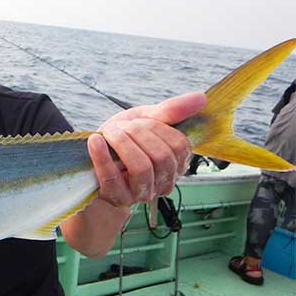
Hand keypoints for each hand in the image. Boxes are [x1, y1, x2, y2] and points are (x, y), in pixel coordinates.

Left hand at [88, 92, 205, 207]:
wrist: (94, 161)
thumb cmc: (124, 140)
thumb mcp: (145, 120)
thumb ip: (170, 111)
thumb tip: (201, 98)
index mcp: (176, 163)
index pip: (179, 145)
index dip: (157, 128)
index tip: (138, 120)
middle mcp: (164, 182)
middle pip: (161, 156)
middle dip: (138, 133)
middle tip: (120, 126)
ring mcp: (142, 193)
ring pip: (141, 168)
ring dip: (122, 143)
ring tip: (109, 132)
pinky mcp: (117, 197)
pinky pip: (112, 178)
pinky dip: (102, 156)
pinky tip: (95, 140)